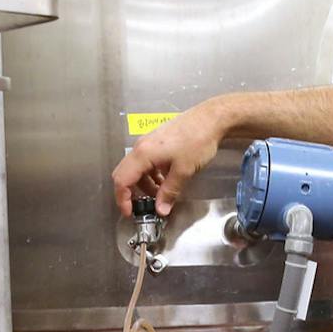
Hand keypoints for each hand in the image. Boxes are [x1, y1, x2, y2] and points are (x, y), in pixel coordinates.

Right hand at [111, 100, 229, 215]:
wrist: (210, 119)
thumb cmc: (197, 140)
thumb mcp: (184, 171)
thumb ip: (170, 192)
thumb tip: (161, 209)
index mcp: (143, 153)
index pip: (122, 180)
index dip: (123, 199)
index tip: (130, 212)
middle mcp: (141, 147)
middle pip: (124, 174)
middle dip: (131, 193)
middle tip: (142, 206)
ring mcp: (147, 143)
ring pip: (136, 169)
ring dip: (144, 185)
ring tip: (160, 195)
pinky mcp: (156, 142)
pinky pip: (145, 162)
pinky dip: (151, 175)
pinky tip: (165, 181)